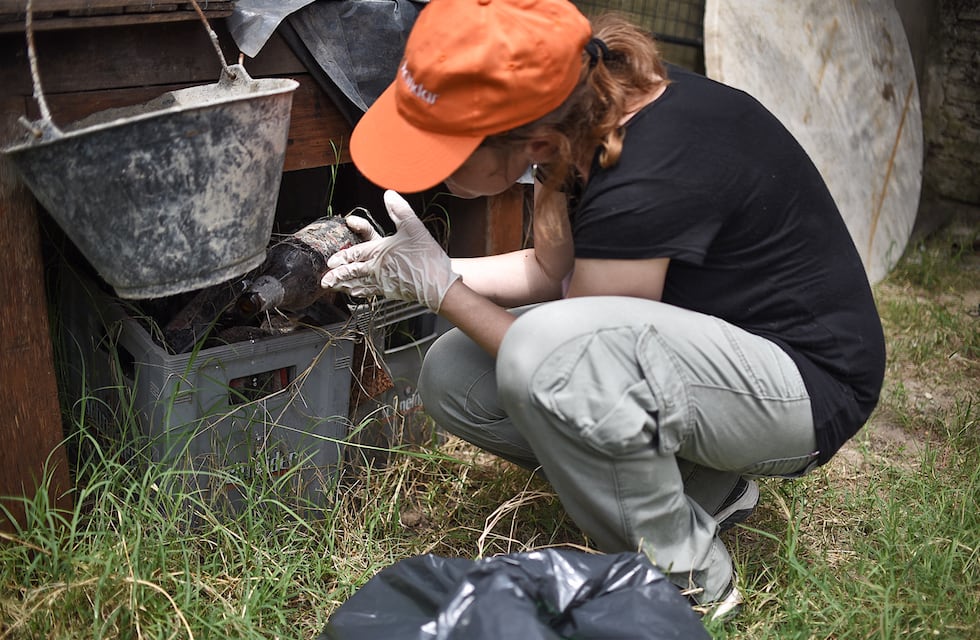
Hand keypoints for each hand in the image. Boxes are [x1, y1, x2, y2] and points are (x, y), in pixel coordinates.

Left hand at [321, 190, 460, 310]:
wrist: (438, 284)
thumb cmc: (426, 258)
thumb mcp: (413, 227)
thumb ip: (400, 210)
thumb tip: (389, 194)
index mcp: (379, 252)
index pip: (355, 254)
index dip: (342, 257)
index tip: (331, 262)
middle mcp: (378, 268)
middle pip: (352, 272)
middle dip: (337, 276)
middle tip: (325, 280)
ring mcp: (383, 282)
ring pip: (359, 284)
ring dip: (345, 286)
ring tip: (335, 288)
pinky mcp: (391, 292)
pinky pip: (370, 292)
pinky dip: (360, 293)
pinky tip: (357, 294)